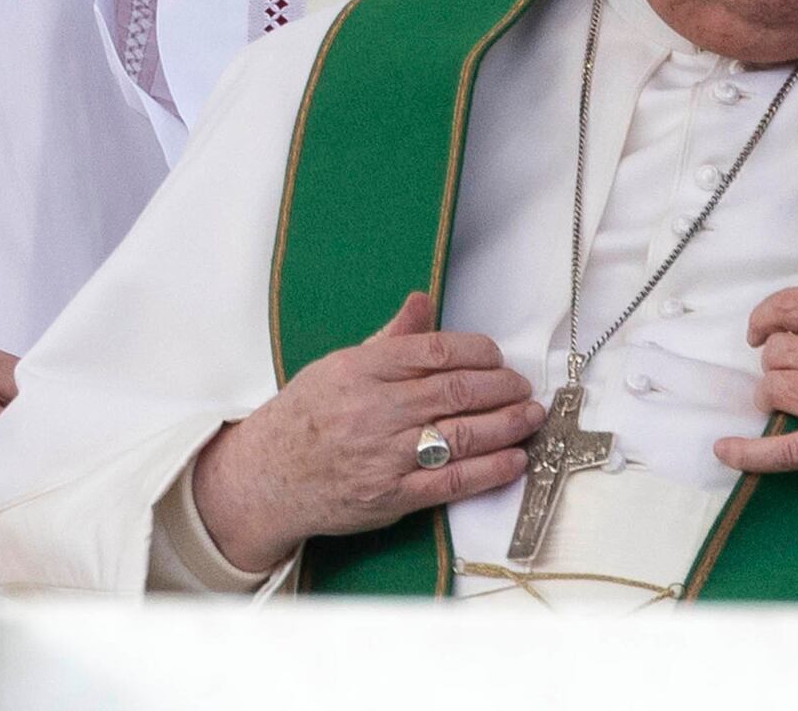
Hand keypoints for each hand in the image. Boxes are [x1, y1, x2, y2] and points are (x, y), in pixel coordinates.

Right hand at [191, 292, 544, 575]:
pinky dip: (489, 470)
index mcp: (362, 371)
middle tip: (523, 386)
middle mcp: (374, 411)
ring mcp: (384, 456)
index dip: (477, 351)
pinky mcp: (392, 496)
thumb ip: (390, 338)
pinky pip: (451, 482)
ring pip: (460, 436)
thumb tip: (423, 300)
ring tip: (530, 416)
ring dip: (506, 425)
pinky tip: (513, 459)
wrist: (267, 478)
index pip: (434, 352)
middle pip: (455, 392)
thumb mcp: (340, 365)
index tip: (497, 356)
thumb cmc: (306, 417)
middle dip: (501, 387)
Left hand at [714, 251, 797, 519]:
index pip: (792, 307)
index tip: (761, 329)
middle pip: (778, 352)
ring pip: (775, 391)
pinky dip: (749, 453)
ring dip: (772, 391)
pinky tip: (724, 448)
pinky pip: (786, 452)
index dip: (765, 316)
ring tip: (785, 395)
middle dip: (774, 357)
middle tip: (789, 366)